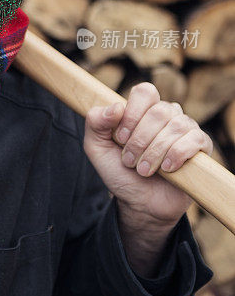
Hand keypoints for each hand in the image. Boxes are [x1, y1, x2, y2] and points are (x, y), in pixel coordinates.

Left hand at [84, 82, 213, 226]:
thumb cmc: (120, 172)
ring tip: (143, 170)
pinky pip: (195, 139)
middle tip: (129, 161)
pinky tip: (167, 168)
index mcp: (142, 110)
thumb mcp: (97, 148)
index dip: (132, 114)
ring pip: (176, 125)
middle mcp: (166, 114)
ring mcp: (185, 129)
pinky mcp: (201, 146)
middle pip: (159, 111)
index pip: (145, 92)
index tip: (121, 138)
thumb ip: (95, 123)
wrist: (140, 203)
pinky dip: (177, 154)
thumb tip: (115, 107)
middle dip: (140, 140)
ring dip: (155, 151)